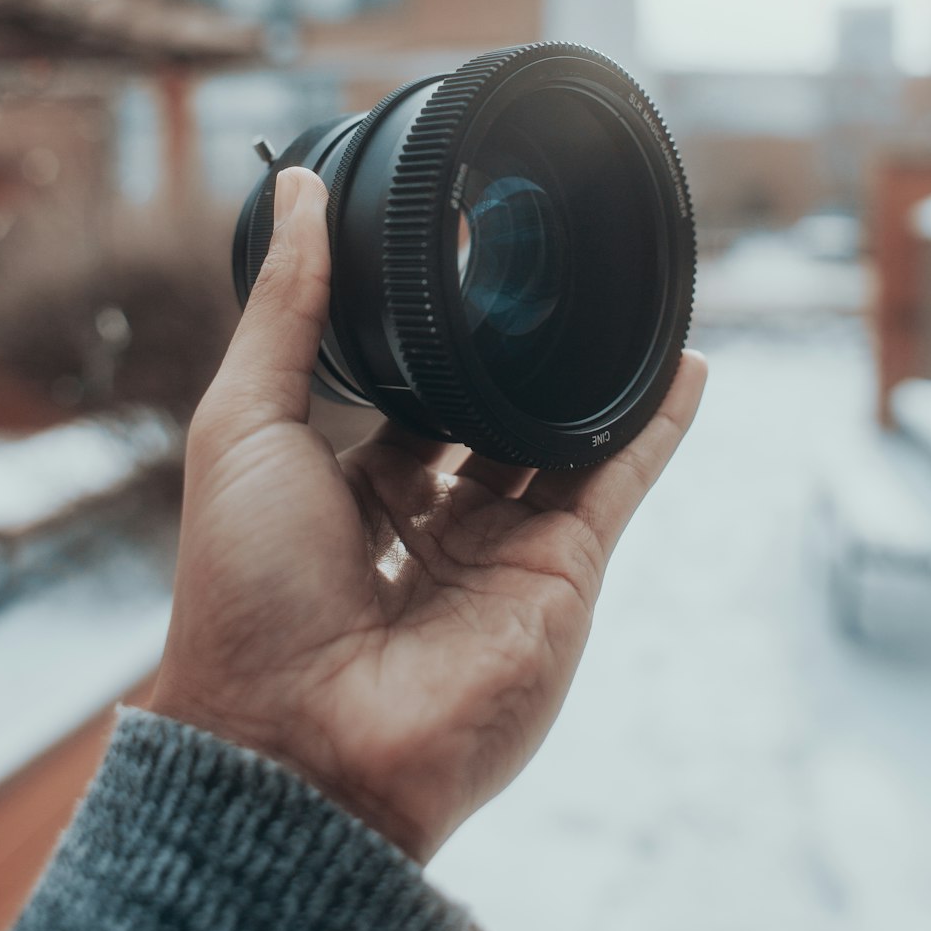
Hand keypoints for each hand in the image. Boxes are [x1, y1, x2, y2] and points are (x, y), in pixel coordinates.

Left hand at [151, 167, 706, 863]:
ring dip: (590, 380)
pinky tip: (683, 364)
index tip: (452, 260)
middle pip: (486, 419)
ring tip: (621, 297)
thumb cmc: (248, 589)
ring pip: (560, 444)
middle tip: (542, 269)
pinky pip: (619, 482)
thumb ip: (288, 306)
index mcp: (348, 490)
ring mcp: (502, 549)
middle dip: (513, 358)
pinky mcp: (564, 574)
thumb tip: (296, 188)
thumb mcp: (246, 421)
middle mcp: (431, 520)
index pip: (403, 398)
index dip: (427, 337)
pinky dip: (655, 425)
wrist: (300, 742)